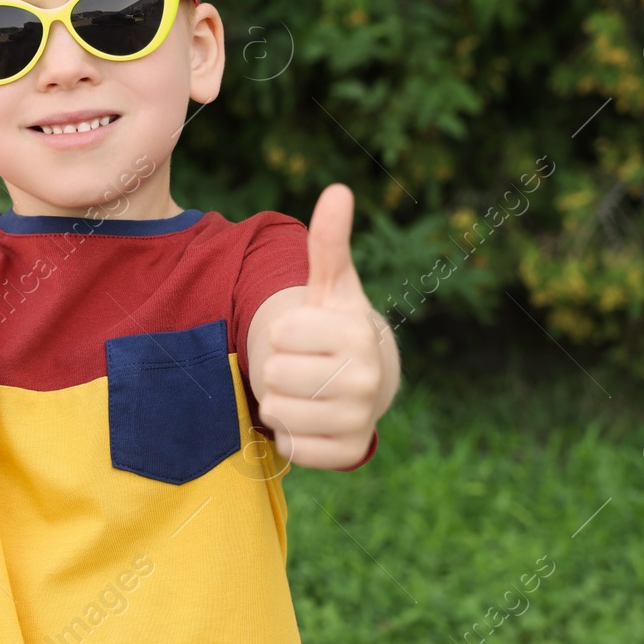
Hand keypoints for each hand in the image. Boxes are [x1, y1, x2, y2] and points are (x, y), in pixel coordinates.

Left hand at [257, 185, 386, 466]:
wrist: (369, 381)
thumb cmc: (336, 327)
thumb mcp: (330, 285)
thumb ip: (328, 241)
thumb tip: (338, 190)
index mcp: (356, 332)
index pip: (279, 334)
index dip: (281, 333)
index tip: (304, 335)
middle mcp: (367, 378)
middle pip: (274, 375)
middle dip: (278, 369)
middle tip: (303, 366)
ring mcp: (361, 418)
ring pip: (278, 411)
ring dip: (281, 402)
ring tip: (306, 390)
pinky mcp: (349, 453)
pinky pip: (291, 447)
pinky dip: (291, 434)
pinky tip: (312, 418)